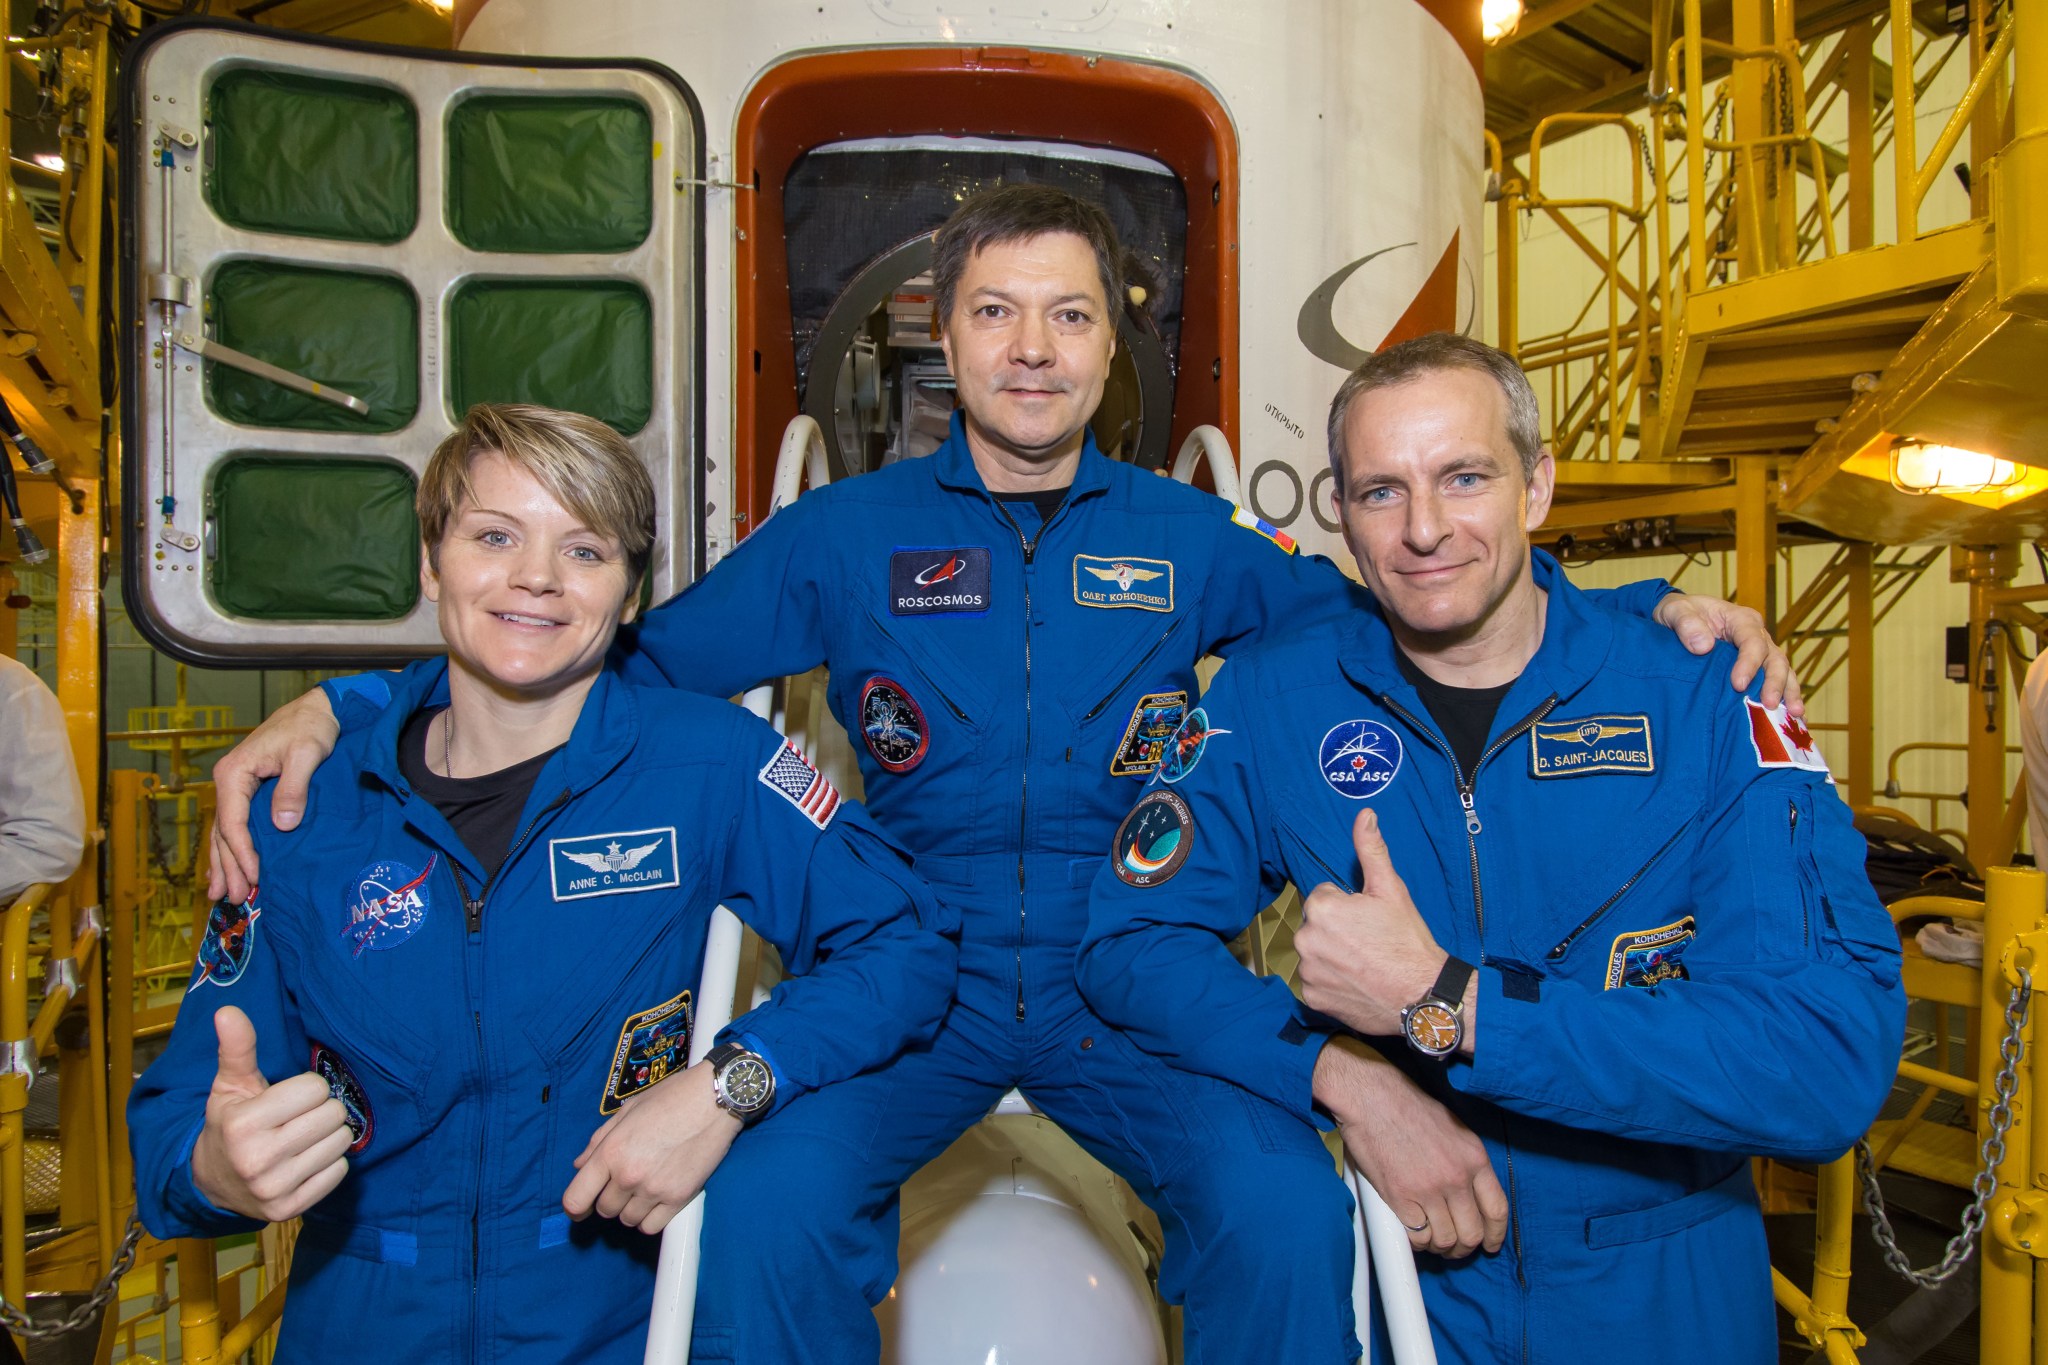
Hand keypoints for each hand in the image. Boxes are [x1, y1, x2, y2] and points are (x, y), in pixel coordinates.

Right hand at [189, 1006, 352, 1221]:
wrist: (212, 1182)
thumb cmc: (228, 1124)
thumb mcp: (229, 1084)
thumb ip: (237, 1047)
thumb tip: (227, 1010)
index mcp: (242, 1123)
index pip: (314, 1088)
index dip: (305, 1089)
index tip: (287, 1099)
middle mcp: (257, 1158)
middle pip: (332, 1114)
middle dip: (320, 1110)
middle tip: (297, 1119)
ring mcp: (274, 1188)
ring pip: (341, 1142)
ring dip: (328, 1136)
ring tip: (301, 1138)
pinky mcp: (289, 1210)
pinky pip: (340, 1172)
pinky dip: (329, 1164)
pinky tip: (304, 1162)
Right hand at [206, 688, 340, 904]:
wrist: (318, 709)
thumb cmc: (311, 726)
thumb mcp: (306, 754)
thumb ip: (293, 788)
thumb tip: (282, 825)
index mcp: (234, 772)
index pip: (233, 822)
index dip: (243, 853)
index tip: (255, 876)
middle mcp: (229, 781)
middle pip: (224, 832)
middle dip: (228, 867)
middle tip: (235, 898)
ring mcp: (237, 787)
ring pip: (225, 832)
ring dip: (226, 863)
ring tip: (224, 895)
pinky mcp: (249, 791)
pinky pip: (236, 825)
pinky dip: (233, 849)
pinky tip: (233, 869)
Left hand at [562, 1062, 741, 1233]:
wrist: (715, 1100)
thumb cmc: (671, 1097)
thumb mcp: (628, 1110)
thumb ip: (599, 1140)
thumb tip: (580, 1166)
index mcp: (611, 1152)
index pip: (576, 1199)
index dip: (574, 1208)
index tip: (580, 1209)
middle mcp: (629, 1175)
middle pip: (604, 1210)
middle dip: (609, 1199)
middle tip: (624, 1182)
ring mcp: (654, 1189)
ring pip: (627, 1220)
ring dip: (630, 1209)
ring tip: (644, 1188)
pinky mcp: (679, 1198)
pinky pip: (652, 1227)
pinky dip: (650, 1219)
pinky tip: (656, 1201)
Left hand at [1297, 809, 1451, 1039]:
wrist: (1422, 996)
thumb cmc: (1407, 942)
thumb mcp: (1391, 890)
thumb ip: (1371, 850)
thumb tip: (1364, 815)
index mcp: (1322, 908)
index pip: (1324, 898)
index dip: (1348, 908)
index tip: (1368, 922)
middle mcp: (1306, 938)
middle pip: (1317, 926)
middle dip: (1337, 931)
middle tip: (1368, 943)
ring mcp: (1307, 971)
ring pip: (1315, 953)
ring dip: (1332, 956)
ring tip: (1364, 964)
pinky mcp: (1312, 998)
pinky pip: (1315, 982)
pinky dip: (1331, 983)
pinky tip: (1356, 983)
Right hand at [1314, 1037, 1506, 1257]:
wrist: (1371, 1096)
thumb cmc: (1407, 1106)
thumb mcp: (1453, 1128)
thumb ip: (1465, 1161)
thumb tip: (1468, 1193)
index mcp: (1474, 1157)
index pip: (1497, 1209)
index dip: (1495, 1235)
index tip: (1490, 1244)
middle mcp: (1456, 1177)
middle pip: (1472, 1233)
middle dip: (1464, 1247)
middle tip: (1454, 1247)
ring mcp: (1428, 1189)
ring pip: (1445, 1240)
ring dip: (1439, 1247)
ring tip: (1431, 1240)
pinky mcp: (1400, 1197)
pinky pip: (1417, 1236)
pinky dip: (1416, 1241)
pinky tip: (1412, 1230)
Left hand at [1653, 592, 1802, 717]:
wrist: (1678, 619)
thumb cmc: (1678, 613)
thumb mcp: (1675, 611)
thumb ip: (1687, 625)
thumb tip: (1704, 647)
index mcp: (1740, 619)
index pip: (1752, 641)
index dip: (1749, 663)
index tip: (1738, 684)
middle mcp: (1756, 635)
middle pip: (1774, 658)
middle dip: (1775, 682)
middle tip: (1769, 704)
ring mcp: (1760, 652)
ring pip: (1782, 671)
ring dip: (1789, 692)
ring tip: (1795, 715)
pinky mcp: (1757, 668)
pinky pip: (1776, 682)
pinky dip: (1785, 699)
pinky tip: (1793, 720)